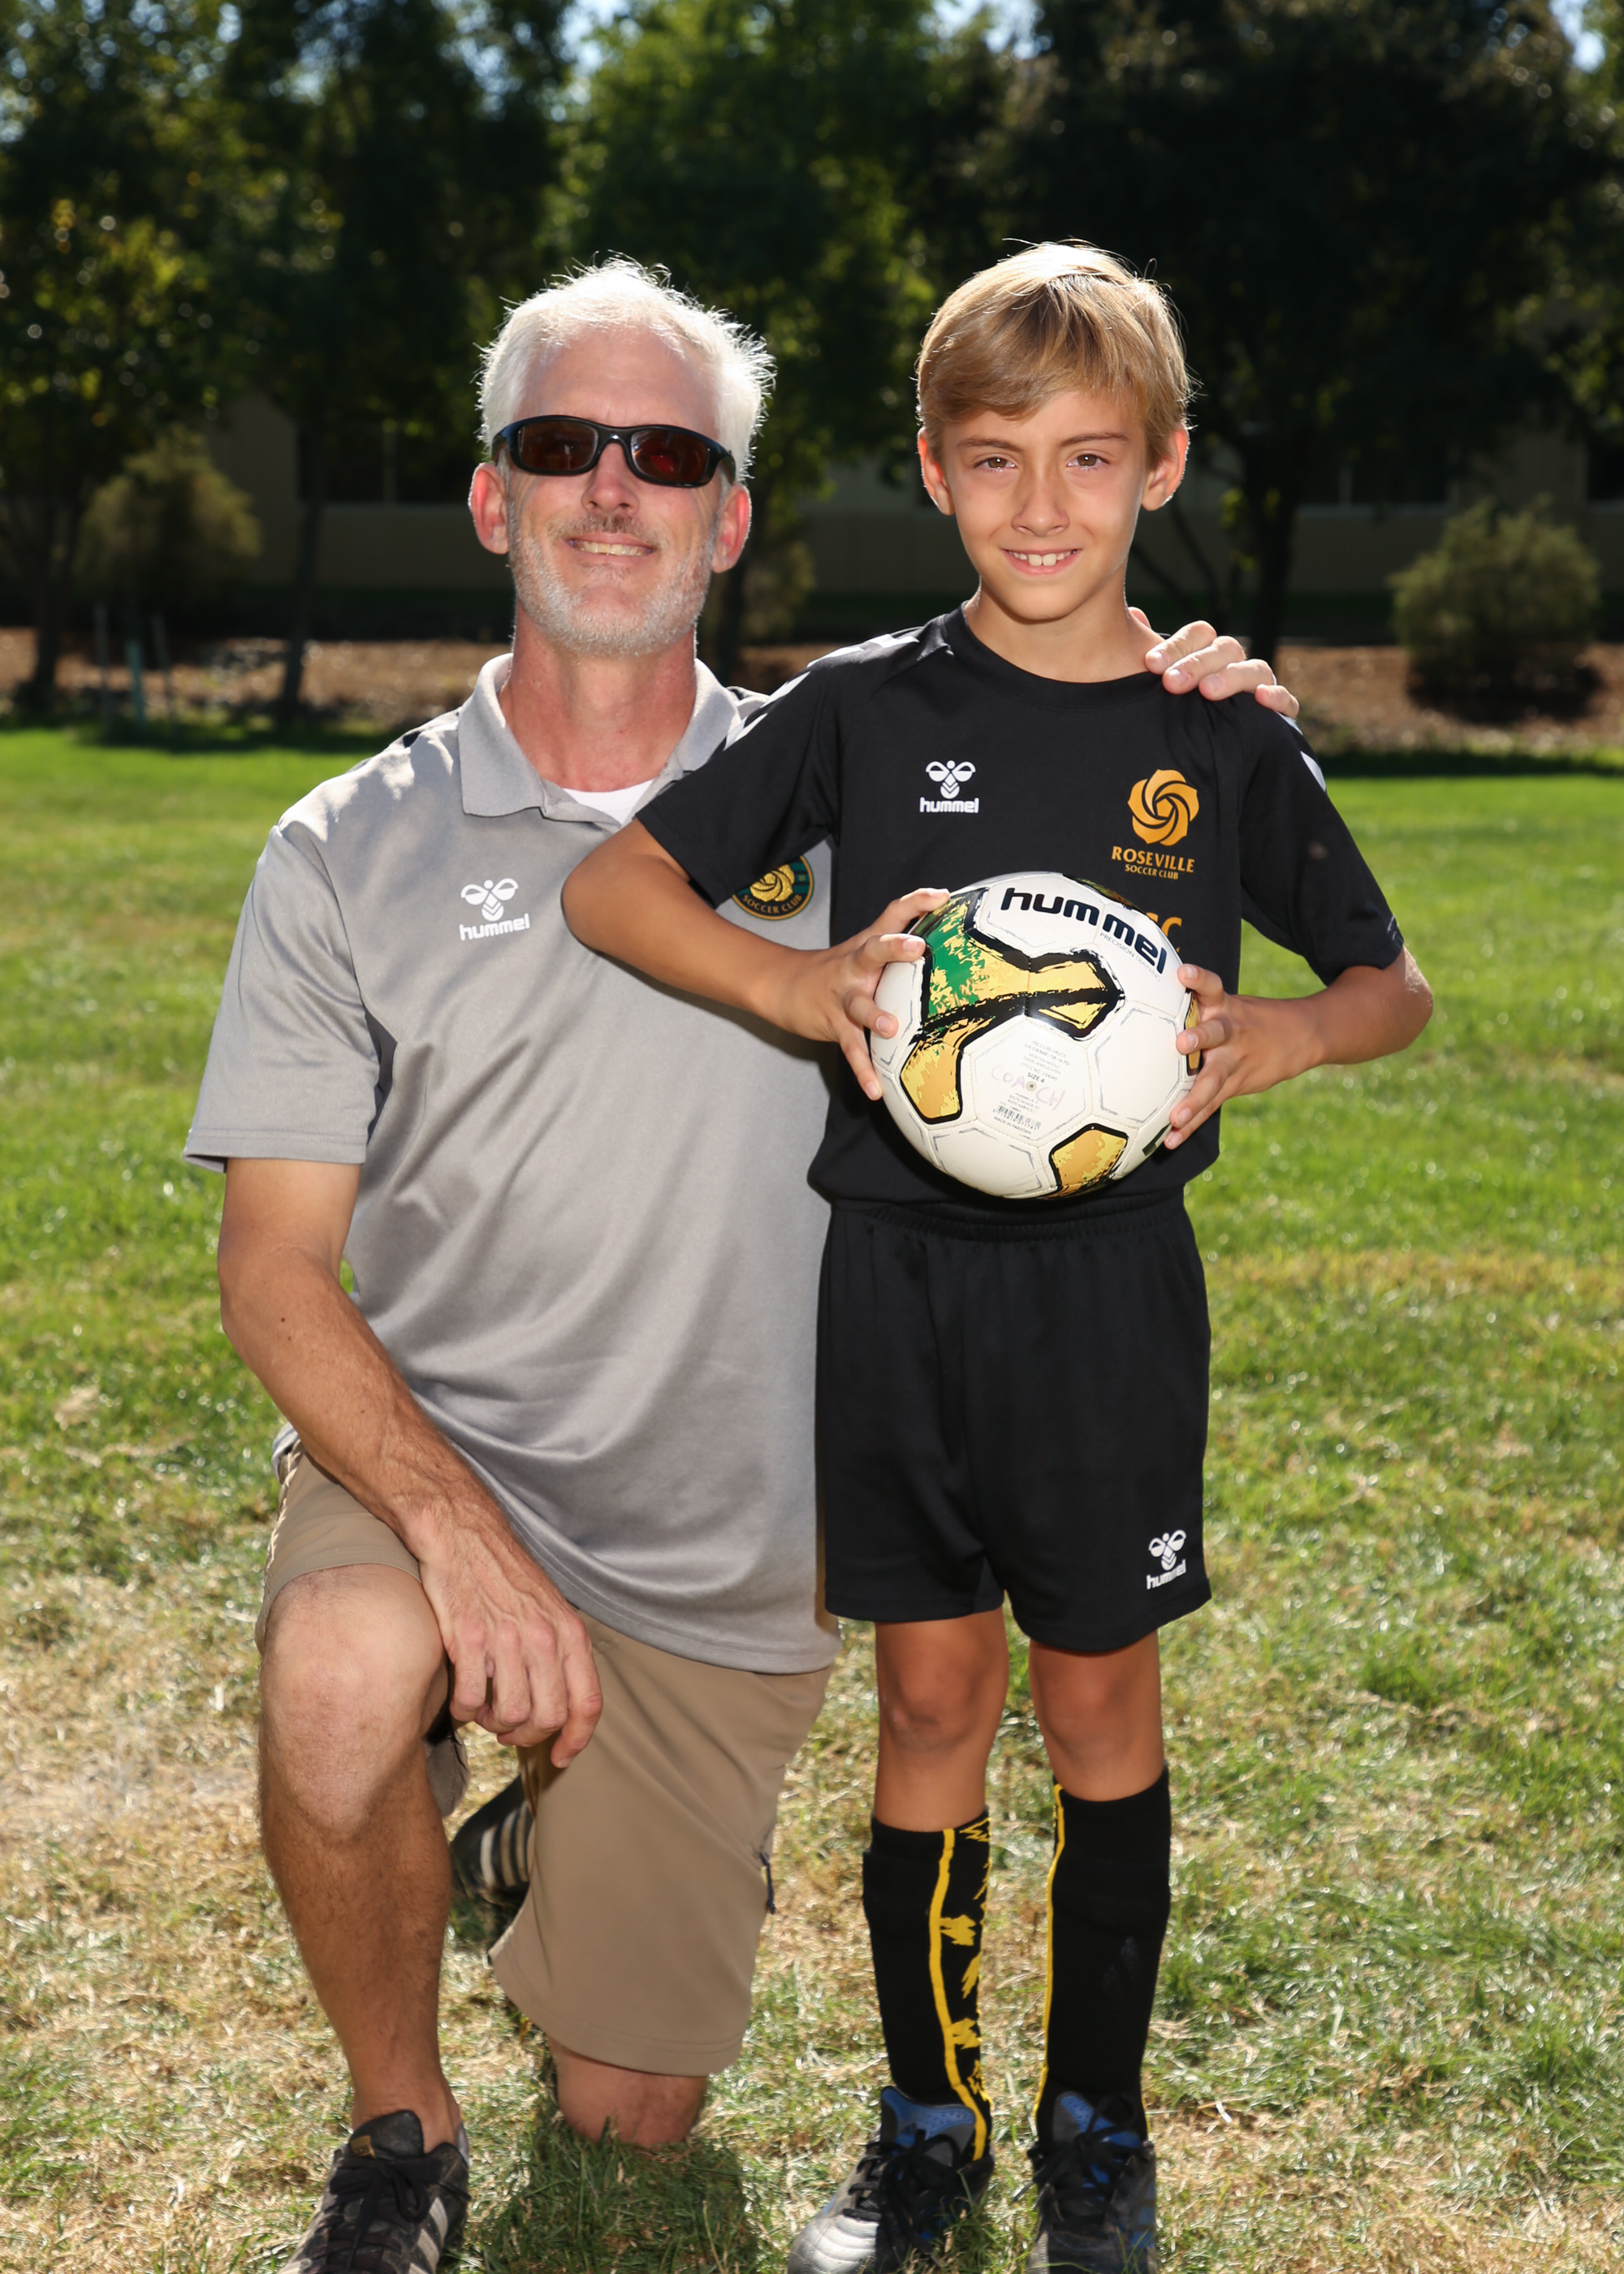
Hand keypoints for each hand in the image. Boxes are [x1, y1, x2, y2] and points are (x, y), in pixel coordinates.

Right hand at [417, 1499, 602, 1764]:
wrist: (464, 1535)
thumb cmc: (505, 1575)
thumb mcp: (549, 1608)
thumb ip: (559, 1652)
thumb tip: (562, 1703)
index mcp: (569, 1632)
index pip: (588, 1702)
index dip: (577, 1740)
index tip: (560, 1758)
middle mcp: (544, 1637)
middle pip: (548, 1717)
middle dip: (527, 1736)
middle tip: (509, 1730)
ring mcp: (506, 1639)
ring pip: (511, 1714)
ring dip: (494, 1724)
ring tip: (485, 1711)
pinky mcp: (469, 1640)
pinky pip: (471, 1700)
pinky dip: (465, 1710)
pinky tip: (463, 1697)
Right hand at [766, 887, 948, 1097]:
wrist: (784, 985)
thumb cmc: (839, 971)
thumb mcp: (864, 950)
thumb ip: (898, 947)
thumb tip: (949, 946)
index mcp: (868, 946)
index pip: (892, 915)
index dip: (916, 902)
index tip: (943, 896)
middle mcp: (856, 967)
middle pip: (874, 950)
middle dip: (895, 947)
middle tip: (918, 947)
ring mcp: (843, 996)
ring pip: (859, 1004)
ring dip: (874, 1015)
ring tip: (890, 1027)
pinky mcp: (833, 1024)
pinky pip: (851, 1049)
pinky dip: (863, 1070)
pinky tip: (876, 1090)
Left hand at [1132, 611, 1299, 718]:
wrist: (1202, 764)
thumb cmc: (1176, 717)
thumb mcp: (1157, 690)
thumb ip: (1151, 656)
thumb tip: (1137, 614)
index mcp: (1207, 655)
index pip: (1199, 634)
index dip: (1176, 646)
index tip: (1150, 664)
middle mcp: (1234, 666)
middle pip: (1225, 648)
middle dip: (1196, 664)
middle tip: (1171, 682)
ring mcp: (1258, 688)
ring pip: (1255, 669)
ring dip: (1231, 678)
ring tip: (1207, 692)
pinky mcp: (1278, 716)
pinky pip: (1286, 701)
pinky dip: (1277, 698)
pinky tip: (1261, 700)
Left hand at [1166, 963, 1317, 1146]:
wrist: (1302, 1034)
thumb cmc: (1247, 1017)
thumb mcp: (1229, 1003)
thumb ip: (1196, 1004)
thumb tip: (1144, 998)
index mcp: (1224, 1007)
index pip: (1212, 987)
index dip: (1198, 979)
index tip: (1182, 972)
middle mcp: (1229, 1032)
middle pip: (1215, 1033)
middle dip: (1199, 1037)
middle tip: (1181, 1044)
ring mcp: (1234, 1060)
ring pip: (1213, 1079)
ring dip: (1194, 1099)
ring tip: (1176, 1116)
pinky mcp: (1236, 1084)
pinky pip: (1211, 1106)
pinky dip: (1191, 1124)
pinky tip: (1171, 1140)